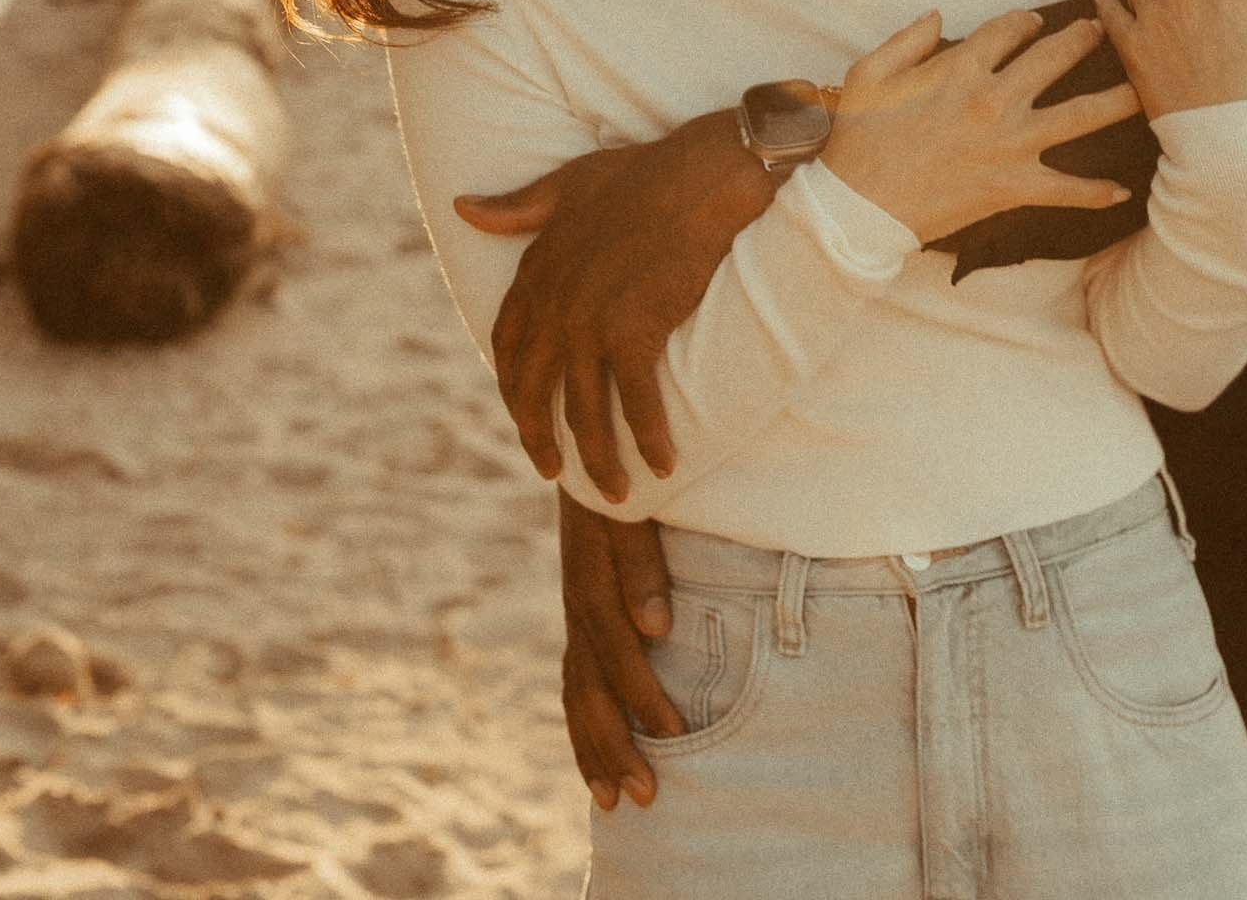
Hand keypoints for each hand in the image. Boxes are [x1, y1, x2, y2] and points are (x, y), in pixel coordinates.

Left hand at [456, 110, 776, 498]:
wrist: (702, 176)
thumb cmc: (644, 173)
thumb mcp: (568, 184)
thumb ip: (517, 207)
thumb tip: (460, 207)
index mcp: (537, 272)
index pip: (510, 345)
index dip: (515, 388)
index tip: (526, 416)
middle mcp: (554, 303)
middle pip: (535, 390)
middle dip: (541, 439)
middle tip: (554, 471)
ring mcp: (590, 322)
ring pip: (583, 410)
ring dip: (599, 459)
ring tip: (616, 491)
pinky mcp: (634, 333)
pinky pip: (635, 403)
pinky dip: (648, 438)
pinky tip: (662, 463)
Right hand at [558, 489, 682, 809]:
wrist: (592, 444)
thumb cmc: (627, 472)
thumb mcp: (633, 504)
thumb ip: (643, 561)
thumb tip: (656, 627)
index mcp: (591, 573)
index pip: (615, 646)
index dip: (641, 691)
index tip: (672, 731)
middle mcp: (577, 599)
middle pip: (592, 685)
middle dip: (619, 742)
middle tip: (648, 793)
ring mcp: (574, 610)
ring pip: (577, 693)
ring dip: (597, 748)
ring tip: (617, 801)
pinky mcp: (578, 617)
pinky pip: (574, 684)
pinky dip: (584, 730)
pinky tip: (596, 768)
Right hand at [819, 8, 1142, 243]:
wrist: (860, 205)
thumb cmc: (858, 140)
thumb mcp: (867, 74)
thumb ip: (905, 39)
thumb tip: (937, 15)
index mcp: (960, 69)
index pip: (1006, 30)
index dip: (1025, 20)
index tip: (1036, 20)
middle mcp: (994, 99)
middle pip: (1053, 58)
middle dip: (1083, 39)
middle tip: (1104, 30)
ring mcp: (1009, 144)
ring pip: (1078, 115)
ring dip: (1116, 99)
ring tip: (1143, 88)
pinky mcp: (1013, 186)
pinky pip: (1063, 189)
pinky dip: (1093, 192)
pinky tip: (1121, 191)